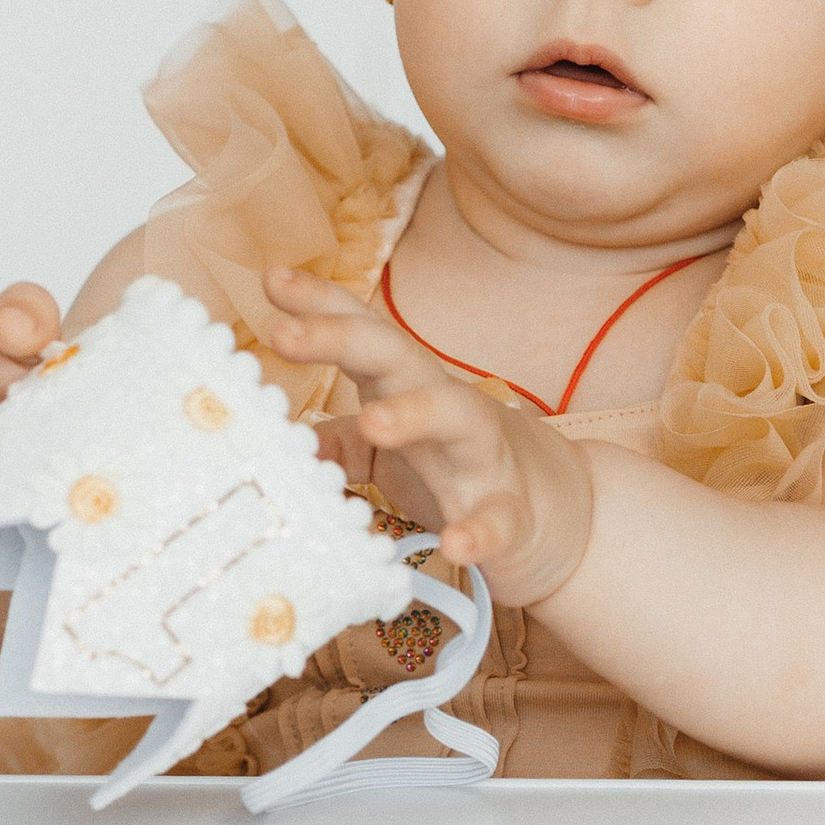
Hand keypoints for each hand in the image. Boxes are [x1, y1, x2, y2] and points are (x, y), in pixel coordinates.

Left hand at [261, 265, 594, 606]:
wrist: (553, 514)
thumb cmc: (456, 469)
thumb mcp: (391, 451)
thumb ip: (338, 444)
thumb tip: (278, 440)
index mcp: (406, 388)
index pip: (363, 334)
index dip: (320, 306)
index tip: (271, 278)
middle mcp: (442, 409)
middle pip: (396, 356)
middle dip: (340, 338)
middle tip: (282, 333)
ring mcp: (482, 458)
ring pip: (456, 418)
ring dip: (415, 414)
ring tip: (373, 422)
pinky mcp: (512, 515)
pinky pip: (498, 520)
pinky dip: (479, 531)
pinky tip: (456, 546)